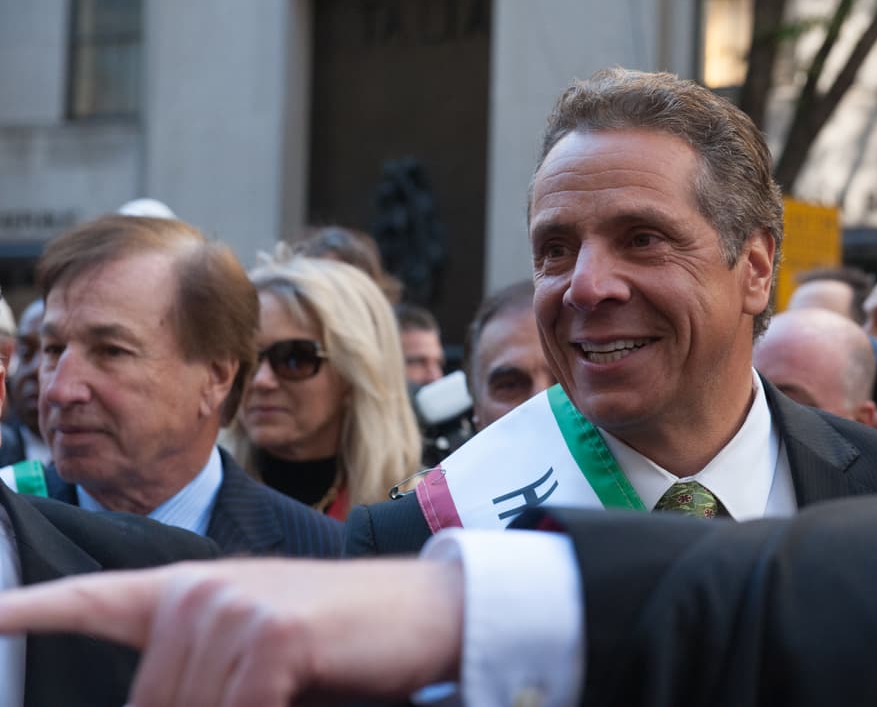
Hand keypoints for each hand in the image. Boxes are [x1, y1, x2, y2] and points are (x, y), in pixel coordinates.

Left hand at [0, 557, 462, 706]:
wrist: (428, 611)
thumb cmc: (344, 641)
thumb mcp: (259, 656)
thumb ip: (202, 678)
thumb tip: (167, 698)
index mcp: (191, 589)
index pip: (95, 599)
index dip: (33, 610)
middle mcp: (199, 591)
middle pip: (152, 706)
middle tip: (262, 696)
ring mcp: (232, 608)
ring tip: (287, 689)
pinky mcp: (269, 635)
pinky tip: (297, 694)